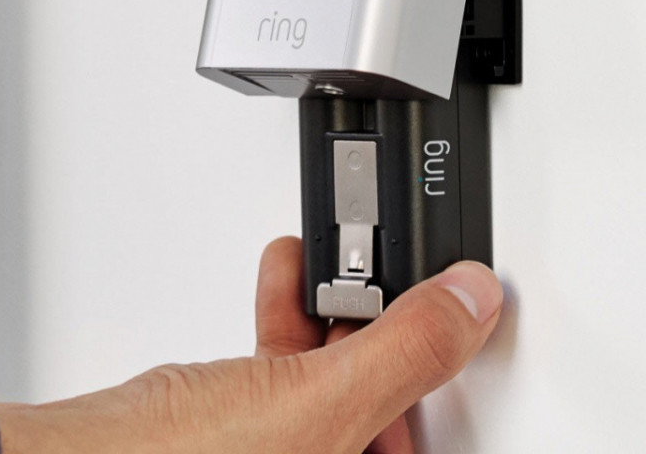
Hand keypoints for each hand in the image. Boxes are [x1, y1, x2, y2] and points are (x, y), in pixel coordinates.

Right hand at [0, 236, 502, 453]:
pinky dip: (286, 320)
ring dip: (332, 314)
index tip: (455, 312)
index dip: (452, 377)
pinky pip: (279, 373)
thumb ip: (406, 350)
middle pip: (383, 413)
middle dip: (384, 333)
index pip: (429, 445)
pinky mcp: (229, 434)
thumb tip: (469, 302)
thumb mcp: (318, 402)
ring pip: (329, 387)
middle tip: (390, 280)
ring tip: (332, 262)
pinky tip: (283, 277)